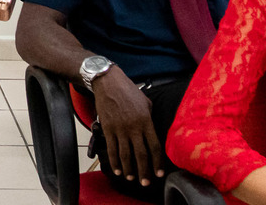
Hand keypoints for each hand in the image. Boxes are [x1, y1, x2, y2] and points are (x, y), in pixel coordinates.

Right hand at [91, 67, 163, 187]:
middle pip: (140, 155)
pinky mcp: (107, 128)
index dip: (157, 162)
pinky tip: (117, 169)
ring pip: (125, 155)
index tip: (159, 173)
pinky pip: (111, 148)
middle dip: (144, 171)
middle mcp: (133, 127)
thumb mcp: (145, 102)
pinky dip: (114, 161)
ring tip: (131, 178)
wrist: (107, 82)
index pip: (154, 146)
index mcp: (146, 120)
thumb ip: (149, 118)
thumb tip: (152, 130)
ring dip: (129, 169)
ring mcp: (119, 129)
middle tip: (146, 183)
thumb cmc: (128, 90)